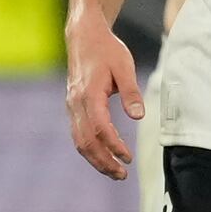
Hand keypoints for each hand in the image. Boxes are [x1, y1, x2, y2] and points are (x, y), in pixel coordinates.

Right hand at [65, 14, 143, 179]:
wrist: (84, 37)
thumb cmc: (107, 50)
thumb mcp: (124, 66)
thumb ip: (131, 92)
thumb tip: (138, 117)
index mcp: (89, 94)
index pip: (101, 129)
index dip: (114, 146)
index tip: (127, 158)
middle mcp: (76, 104)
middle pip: (86, 141)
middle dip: (103, 161)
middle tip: (122, 174)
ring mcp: (71, 106)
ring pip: (79, 141)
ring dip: (95, 159)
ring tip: (114, 171)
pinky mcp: (72, 106)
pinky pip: (78, 134)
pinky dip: (89, 149)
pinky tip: (103, 155)